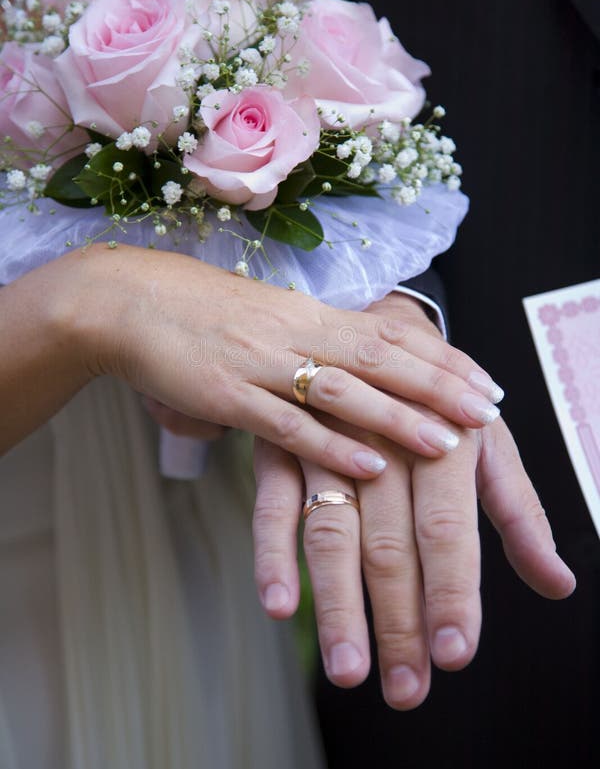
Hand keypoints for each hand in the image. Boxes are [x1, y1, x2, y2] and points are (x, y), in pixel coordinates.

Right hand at [7, 244, 502, 472]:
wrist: (128, 301)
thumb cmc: (196, 309)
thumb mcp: (263, 316)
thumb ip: (308, 341)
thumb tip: (349, 370)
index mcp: (306, 313)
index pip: (387, 334)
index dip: (439, 358)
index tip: (482, 379)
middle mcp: (293, 334)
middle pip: (379, 359)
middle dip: (437, 386)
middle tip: (487, 410)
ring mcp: (261, 365)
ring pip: (343, 392)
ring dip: (397, 418)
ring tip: (447, 443)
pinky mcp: (228, 397)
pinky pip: (288, 425)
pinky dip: (331, 447)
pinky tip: (368, 467)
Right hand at [251, 294, 575, 708]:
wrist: (375, 324)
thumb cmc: (441, 400)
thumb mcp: (489, 446)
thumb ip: (518, 514)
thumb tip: (558, 584)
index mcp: (445, 440)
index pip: (449, 530)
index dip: (453, 593)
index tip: (455, 654)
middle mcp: (387, 441)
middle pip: (391, 544)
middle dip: (398, 622)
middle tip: (404, 689)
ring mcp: (329, 441)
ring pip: (332, 532)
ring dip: (338, 604)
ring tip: (348, 669)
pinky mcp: (283, 445)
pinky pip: (272, 503)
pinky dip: (272, 554)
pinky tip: (279, 606)